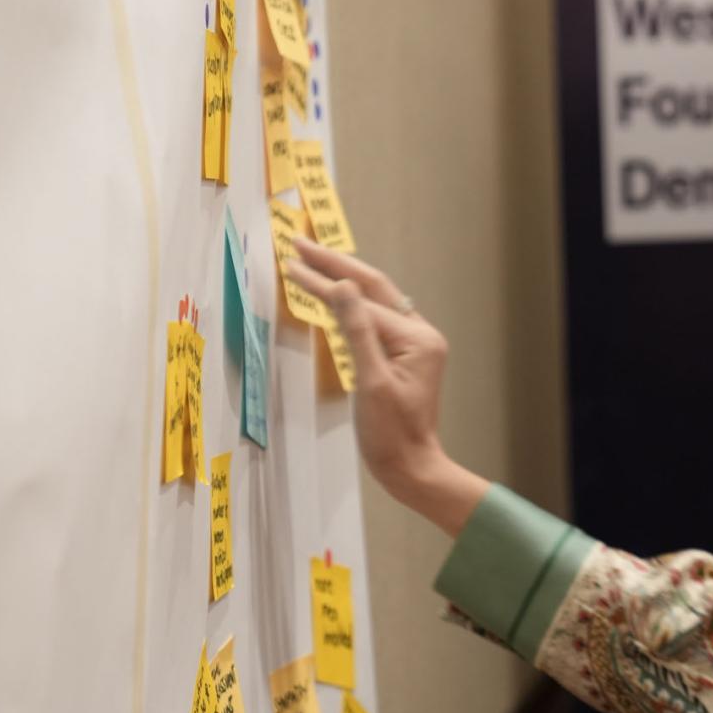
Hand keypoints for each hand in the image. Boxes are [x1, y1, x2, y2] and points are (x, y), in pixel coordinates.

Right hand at [285, 238, 486, 530]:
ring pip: (374, 300)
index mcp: (417, 338)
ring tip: (311, 259)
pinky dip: (350, 304)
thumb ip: (357, 330)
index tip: (291, 262)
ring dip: (342, 278)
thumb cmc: (390, 434)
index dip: (325, 280)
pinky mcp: (404, 355)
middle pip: (373, 288)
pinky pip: (374, 319)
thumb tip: (343, 284)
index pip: (362, 300)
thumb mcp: (371, 382)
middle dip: (334, 264)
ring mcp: (414, 344)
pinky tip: (333, 294)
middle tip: (298, 244)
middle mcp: (420, 334)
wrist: (410, 468)